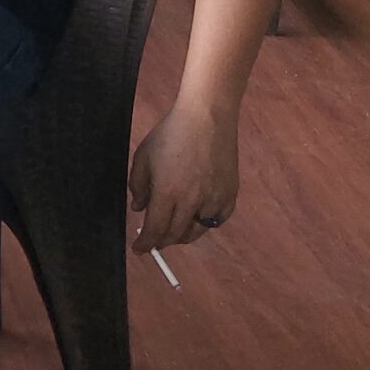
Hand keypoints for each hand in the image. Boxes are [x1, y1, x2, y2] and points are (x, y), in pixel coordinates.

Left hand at [130, 105, 239, 251]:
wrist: (207, 119)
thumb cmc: (170, 135)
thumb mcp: (143, 157)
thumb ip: (139, 186)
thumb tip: (139, 209)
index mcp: (168, 193)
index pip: (156, 229)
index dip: (146, 243)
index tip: (139, 250)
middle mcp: (193, 201)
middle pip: (176, 234)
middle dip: (162, 241)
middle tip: (154, 242)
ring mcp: (215, 199)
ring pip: (198, 230)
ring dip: (183, 236)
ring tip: (173, 234)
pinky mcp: (230, 194)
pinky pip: (217, 219)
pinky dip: (205, 224)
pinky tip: (197, 220)